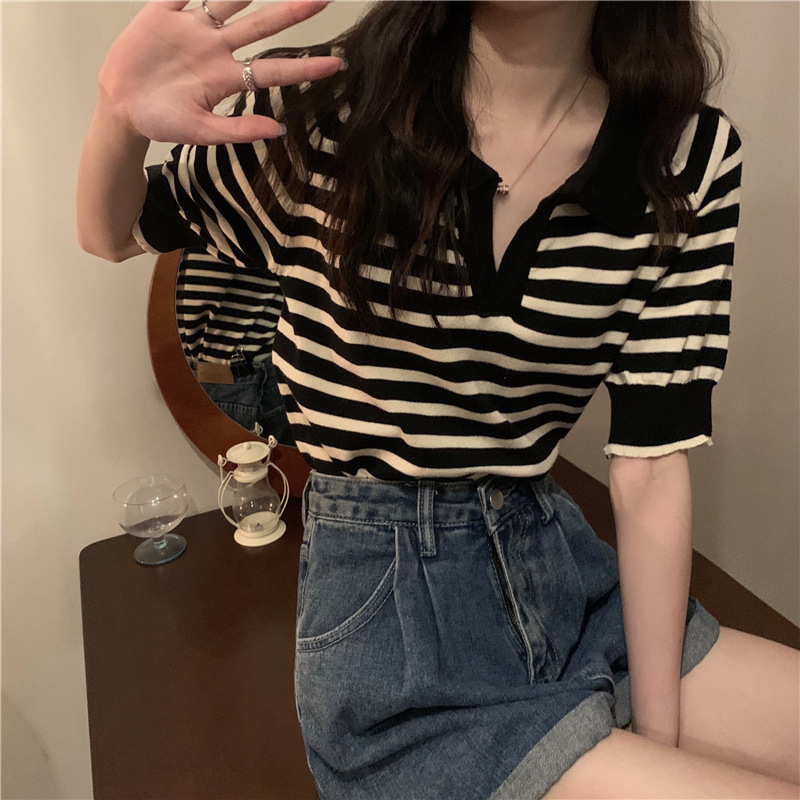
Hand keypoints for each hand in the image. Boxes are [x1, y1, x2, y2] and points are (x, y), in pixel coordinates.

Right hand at [97, 0, 344, 144]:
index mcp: (228, 78)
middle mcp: (217, 49)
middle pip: (262, 25)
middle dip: (292, 12)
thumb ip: (239, 131)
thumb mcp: (202, 132)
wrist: (122, 108)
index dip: (306, 67)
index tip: (338, 64)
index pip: (275, 70)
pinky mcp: (164, 12)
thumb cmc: (163, 122)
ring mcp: (193, 28)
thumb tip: (279, 130)